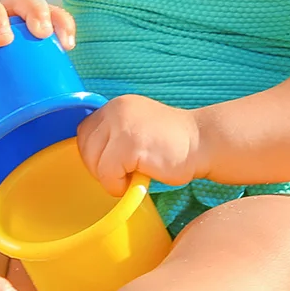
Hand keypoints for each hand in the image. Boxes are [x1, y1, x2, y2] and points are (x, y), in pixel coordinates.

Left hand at [76, 94, 205, 194]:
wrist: (204, 143)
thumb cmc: (172, 143)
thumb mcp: (137, 126)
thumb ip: (115, 133)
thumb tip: (90, 157)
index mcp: (116, 106)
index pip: (85, 131)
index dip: (93, 153)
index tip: (110, 164)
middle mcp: (116, 111)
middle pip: (85, 146)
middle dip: (98, 167)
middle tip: (122, 174)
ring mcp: (122, 126)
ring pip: (94, 161)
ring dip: (108, 177)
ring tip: (130, 178)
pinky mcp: (130, 145)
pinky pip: (107, 173)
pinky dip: (117, 185)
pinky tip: (135, 182)